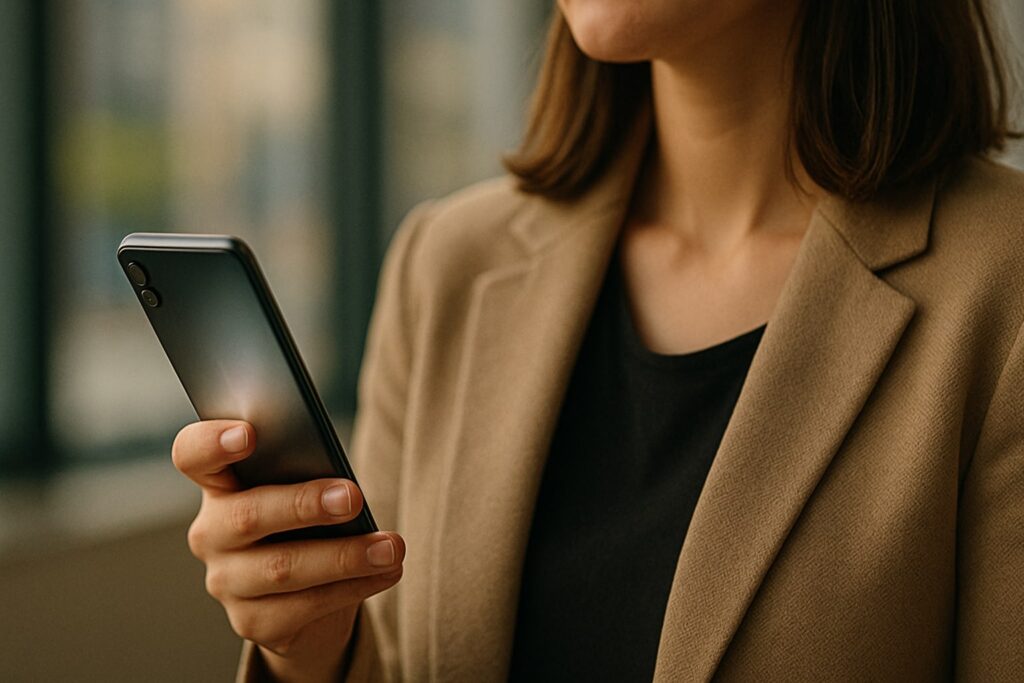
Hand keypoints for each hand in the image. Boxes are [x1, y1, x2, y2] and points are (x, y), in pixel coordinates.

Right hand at [172, 419, 404, 681]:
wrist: (313, 594)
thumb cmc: (312, 520)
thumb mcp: (309, 489)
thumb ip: (311, 473)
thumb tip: (343, 481)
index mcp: (220, 484)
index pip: (193, 455)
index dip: (212, 443)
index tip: (249, 434)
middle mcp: (212, 532)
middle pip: (247, 514)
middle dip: (304, 505)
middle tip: (353, 497)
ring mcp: (227, 581)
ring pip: (282, 569)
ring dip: (344, 556)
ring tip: (391, 547)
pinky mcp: (252, 622)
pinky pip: (304, 606)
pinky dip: (353, 587)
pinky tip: (387, 572)